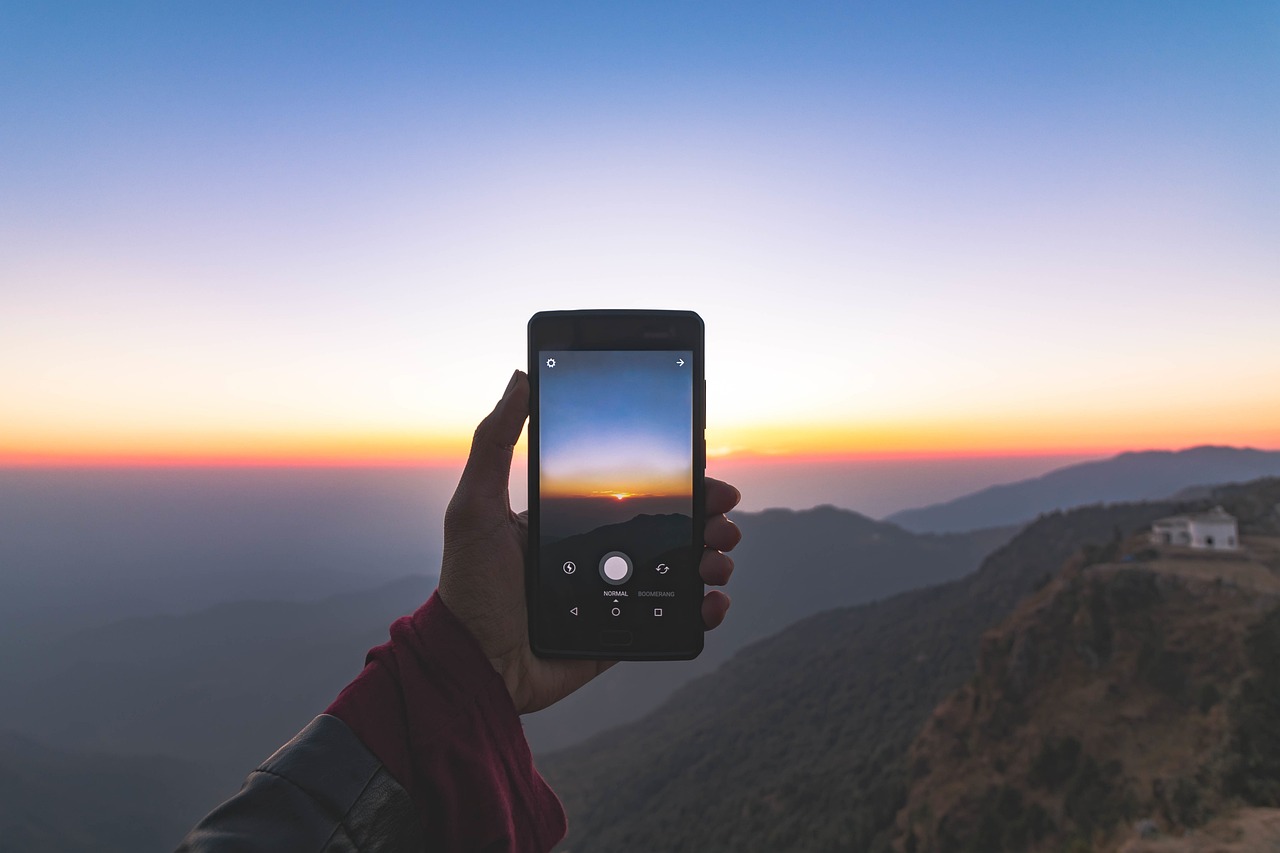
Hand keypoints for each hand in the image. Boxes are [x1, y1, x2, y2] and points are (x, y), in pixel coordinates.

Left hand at [436, 370, 740, 714]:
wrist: (472, 664)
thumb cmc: (468, 583)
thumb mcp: (474, 504)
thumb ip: (495, 442)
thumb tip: (520, 377)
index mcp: (572, 520)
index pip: (635, 491)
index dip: (677, 482)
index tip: (705, 471)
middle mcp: (598, 554)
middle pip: (669, 528)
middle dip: (707, 519)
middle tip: (725, 518)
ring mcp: (614, 596)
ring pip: (679, 571)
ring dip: (712, 559)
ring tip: (721, 559)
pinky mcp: (622, 635)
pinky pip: (672, 621)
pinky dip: (703, 611)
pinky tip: (714, 602)